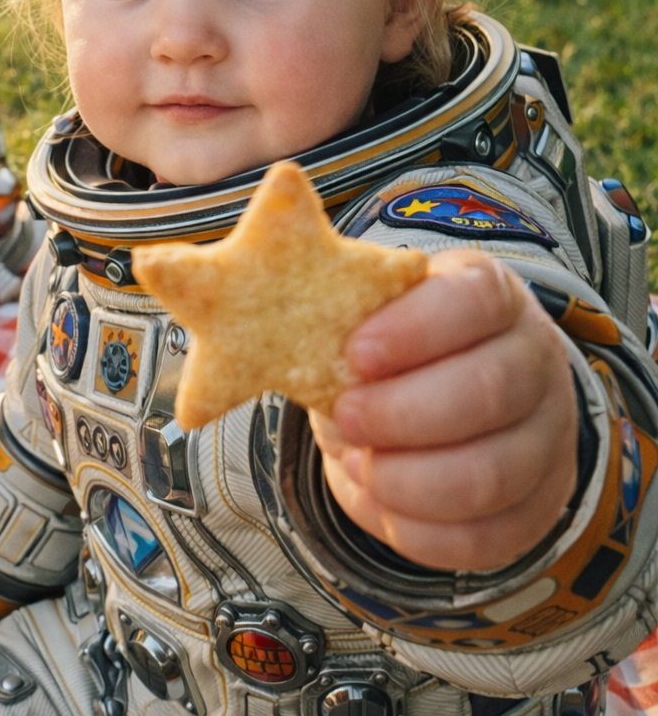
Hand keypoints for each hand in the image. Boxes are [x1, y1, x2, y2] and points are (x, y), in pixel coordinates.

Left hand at [311, 250, 577, 571]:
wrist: (443, 394)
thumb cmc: (398, 348)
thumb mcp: (376, 313)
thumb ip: (341, 312)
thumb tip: (285, 315)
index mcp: (494, 296)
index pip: (476, 299)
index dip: (416, 329)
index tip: (355, 354)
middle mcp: (534, 361)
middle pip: (490, 391)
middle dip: (402, 413)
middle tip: (344, 416)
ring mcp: (547, 438)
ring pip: (491, 474)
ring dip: (406, 480)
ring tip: (356, 463)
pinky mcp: (535, 507)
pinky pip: (484, 536)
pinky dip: (418, 530)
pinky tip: (378, 501)